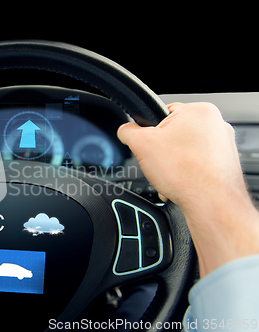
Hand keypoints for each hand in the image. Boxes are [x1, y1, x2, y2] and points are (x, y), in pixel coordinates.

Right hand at [117, 102, 258, 276]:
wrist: (210, 202)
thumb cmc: (186, 173)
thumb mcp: (141, 144)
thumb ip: (128, 131)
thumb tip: (125, 130)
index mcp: (199, 111)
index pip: (163, 113)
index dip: (150, 131)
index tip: (149, 145)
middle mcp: (217, 124)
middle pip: (175, 133)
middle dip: (162, 150)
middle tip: (159, 162)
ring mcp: (224, 145)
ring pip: (185, 150)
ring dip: (173, 163)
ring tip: (171, 174)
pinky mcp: (225, 163)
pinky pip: (197, 163)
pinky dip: (186, 172)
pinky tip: (181, 182)